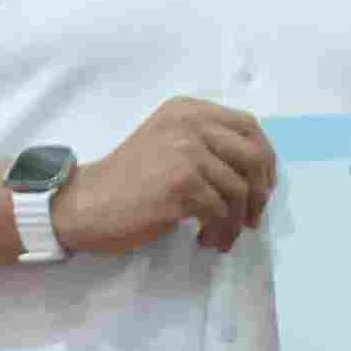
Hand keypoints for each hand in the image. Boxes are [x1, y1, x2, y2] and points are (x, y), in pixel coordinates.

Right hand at [53, 98, 276, 254]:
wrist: (86, 203)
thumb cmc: (128, 181)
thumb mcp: (168, 145)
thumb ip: (206, 144)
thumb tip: (258, 174)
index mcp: (188, 110)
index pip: (248, 126)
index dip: (264, 160)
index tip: (262, 188)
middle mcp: (190, 123)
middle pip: (253, 155)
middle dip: (260, 193)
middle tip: (251, 219)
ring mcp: (186, 150)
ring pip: (238, 190)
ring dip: (236, 221)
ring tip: (221, 236)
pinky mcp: (182, 182)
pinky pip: (220, 212)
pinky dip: (220, 232)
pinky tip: (205, 240)